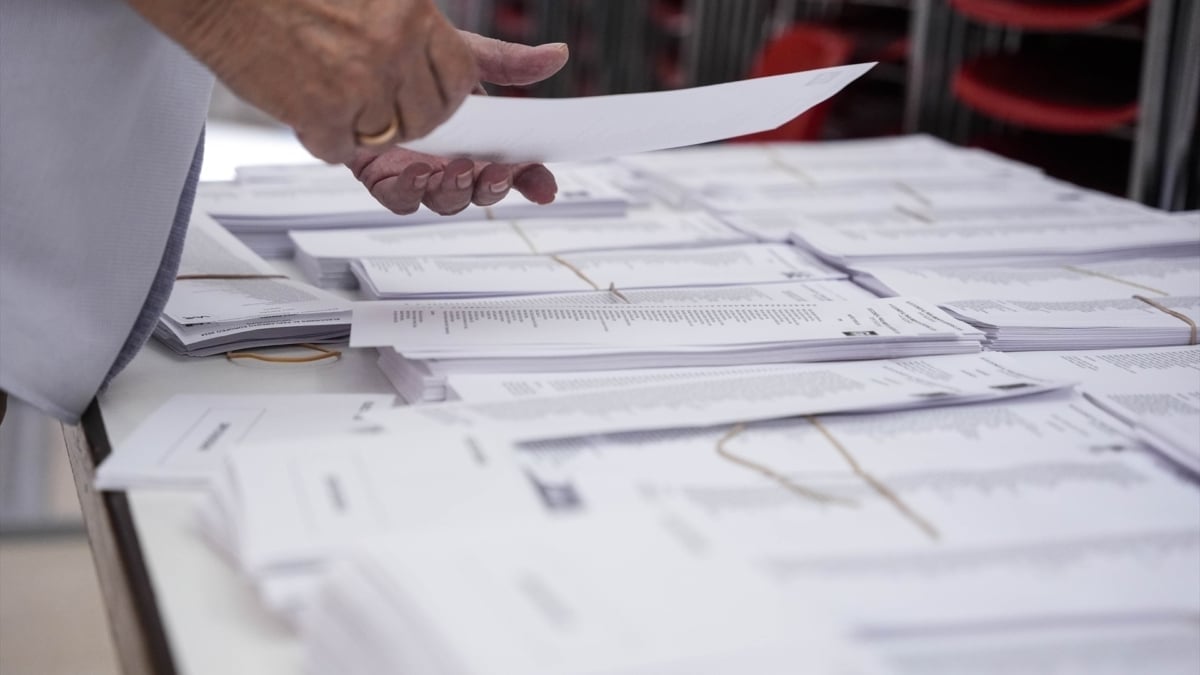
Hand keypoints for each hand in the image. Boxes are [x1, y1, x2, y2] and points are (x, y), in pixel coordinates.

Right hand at [129, 0, 477, 162]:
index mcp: (418, 17)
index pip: (462, 83)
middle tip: (370, 85)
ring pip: (392, 142)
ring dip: (364, 124)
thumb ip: (484, 49)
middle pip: (433, 120)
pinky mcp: (319, 116)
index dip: (443, 92)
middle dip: (408, 115)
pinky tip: (306, 95)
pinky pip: (342, 153)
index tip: (421, 85)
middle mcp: (393, 49)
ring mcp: (356, 86)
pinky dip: (324, 134)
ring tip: (333, 82)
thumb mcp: (406, 8)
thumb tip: (552, 61)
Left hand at [348, 33, 568, 214]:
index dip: (532, 182)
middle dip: (492, 188)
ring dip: (455, 191)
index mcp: (479, 141)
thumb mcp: (467, 58)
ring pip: (444, 201)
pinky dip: (409, 192)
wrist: (361, 61)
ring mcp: (420, 173)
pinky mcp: (383, 178)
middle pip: (481, 192)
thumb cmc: (414, 63)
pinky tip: (415, 173)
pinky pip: (400, 199)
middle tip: (496, 171)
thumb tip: (556, 55)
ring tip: (457, 169)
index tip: (544, 187)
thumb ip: (510, 64)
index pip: (514, 170)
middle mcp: (452, 162)